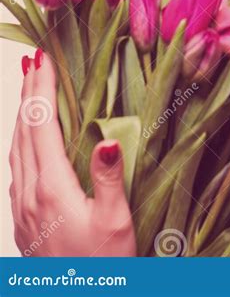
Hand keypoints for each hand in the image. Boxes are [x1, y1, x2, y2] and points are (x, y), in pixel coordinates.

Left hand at [9, 48, 136, 256]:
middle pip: (24, 131)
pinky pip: (15, 170)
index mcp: (52, 187)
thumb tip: (105, 138)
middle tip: (35, 62)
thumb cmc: (105, 268)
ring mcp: (22, 209)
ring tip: (30, 91)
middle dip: (30, 93)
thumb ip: (108, 178)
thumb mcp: (115, 224)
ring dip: (22, 116)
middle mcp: (29, 193)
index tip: (43, 60)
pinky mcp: (23, 222)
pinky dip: (20, 143)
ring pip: (15, 150)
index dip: (42, 89)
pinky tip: (26, 144)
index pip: (42, 125)